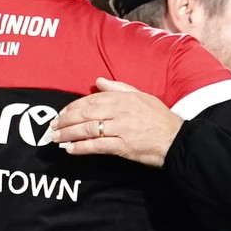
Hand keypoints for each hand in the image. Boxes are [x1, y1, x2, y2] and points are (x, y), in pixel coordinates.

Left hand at [49, 77, 182, 166]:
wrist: (177, 140)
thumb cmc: (161, 119)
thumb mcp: (142, 97)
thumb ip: (119, 88)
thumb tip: (98, 81)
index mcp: (123, 98)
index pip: (91, 100)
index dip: (72, 107)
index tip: (61, 113)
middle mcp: (120, 111)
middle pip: (85, 113)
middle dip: (65, 120)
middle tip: (52, 127)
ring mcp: (121, 129)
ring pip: (88, 129)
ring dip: (68, 134)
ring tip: (56, 139)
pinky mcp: (123, 146)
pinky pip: (97, 146)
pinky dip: (82, 148)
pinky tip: (70, 149)